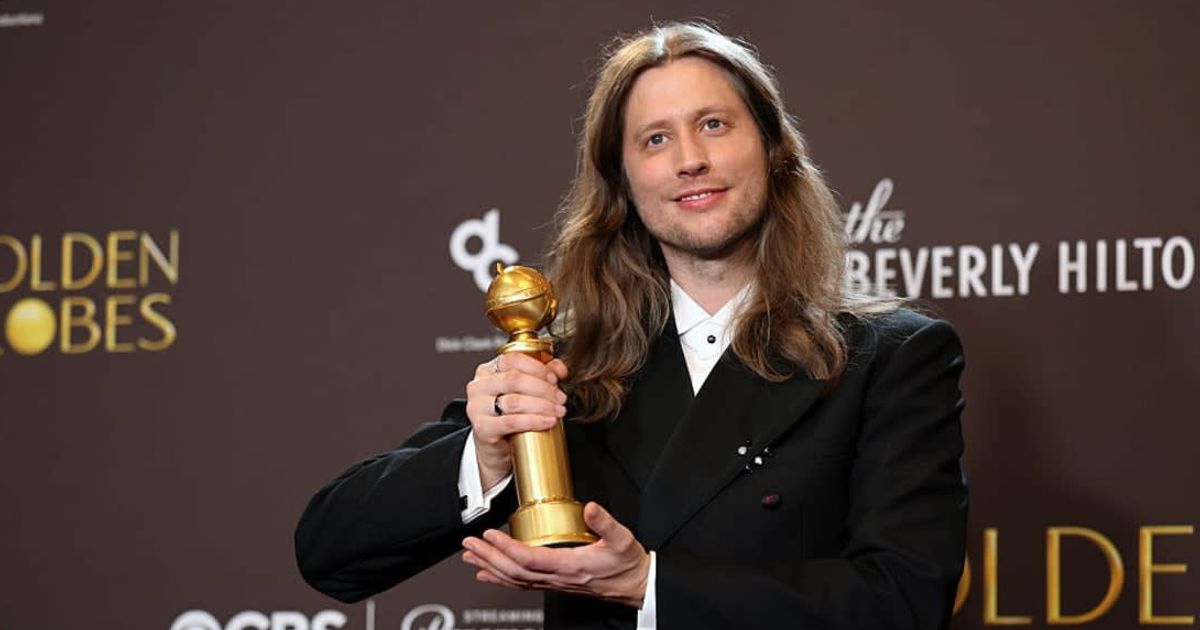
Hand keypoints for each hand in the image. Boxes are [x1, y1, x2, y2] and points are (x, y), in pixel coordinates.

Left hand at [461, 502, 650, 608]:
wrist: (636, 585)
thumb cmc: (628, 564)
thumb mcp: (623, 539)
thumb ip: (606, 522)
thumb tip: (591, 508)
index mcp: (570, 565)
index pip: (529, 559)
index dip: (507, 548)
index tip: (490, 535)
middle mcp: (558, 578)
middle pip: (514, 572)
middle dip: (489, 557)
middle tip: (469, 544)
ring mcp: (555, 583)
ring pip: (515, 580)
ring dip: (490, 567)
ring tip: (471, 557)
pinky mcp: (555, 583)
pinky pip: (523, 584)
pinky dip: (501, 579)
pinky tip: (489, 574)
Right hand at [466, 353, 568, 489]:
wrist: (494, 448)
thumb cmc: (509, 416)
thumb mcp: (524, 392)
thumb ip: (542, 375)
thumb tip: (559, 368)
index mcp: (488, 371)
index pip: (512, 359)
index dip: (537, 367)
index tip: (555, 378)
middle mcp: (479, 386)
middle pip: (514, 379)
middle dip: (543, 388)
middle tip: (560, 398)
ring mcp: (477, 407)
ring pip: (514, 401)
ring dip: (542, 405)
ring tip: (558, 411)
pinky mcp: (482, 428)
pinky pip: (511, 422)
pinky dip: (534, 421)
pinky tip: (549, 421)